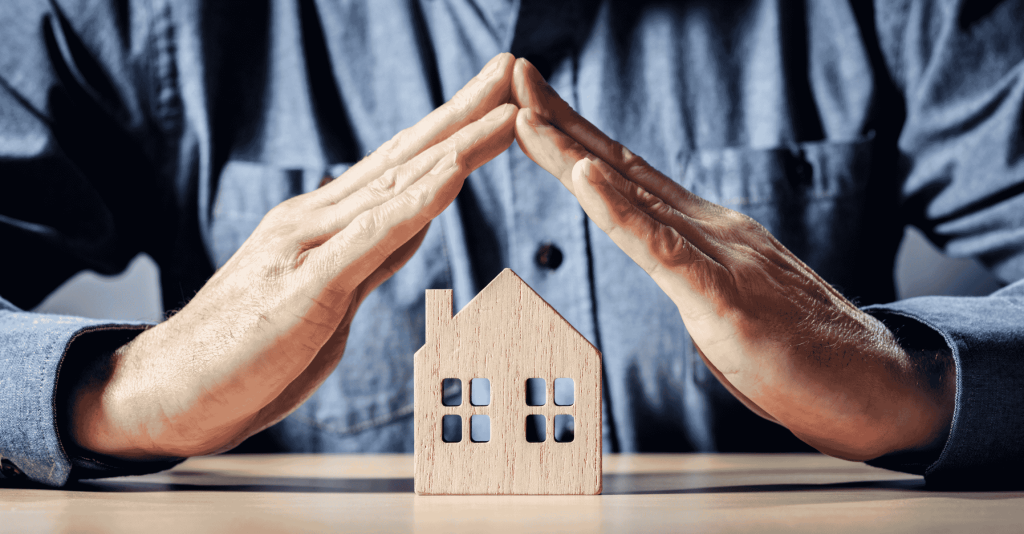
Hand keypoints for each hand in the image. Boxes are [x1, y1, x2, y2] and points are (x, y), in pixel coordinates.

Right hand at [68, 54, 517, 459]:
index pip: (400, 167)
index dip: (451, 130)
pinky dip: (416, 202)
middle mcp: (316, 221)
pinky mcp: (305, 290)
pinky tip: (453, 174)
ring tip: (506, 110)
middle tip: (511, 70)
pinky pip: (371, 238)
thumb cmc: (250, 351)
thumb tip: (419, 222)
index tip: (498, 98)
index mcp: (324, 224)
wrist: (170, 392)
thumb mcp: (331, 299)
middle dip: (463, 114)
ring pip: (396, 186)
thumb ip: (373, 257)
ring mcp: (308, 248)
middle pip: (404, 159)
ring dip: (457, 145)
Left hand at [511, 58, 953, 460]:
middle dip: (560, 124)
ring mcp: (720, 258)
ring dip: (573, 155)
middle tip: (513, 77)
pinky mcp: (727, 299)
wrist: (876, 385)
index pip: (629, 176)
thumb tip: (658, 261)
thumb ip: (689, 274)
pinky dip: (619, 213)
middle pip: (621, 169)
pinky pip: (663, 251)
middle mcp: (709, 229)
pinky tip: (586, 179)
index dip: (576, 138)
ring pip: (632, 199)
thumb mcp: (726, 303)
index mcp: (705, 232)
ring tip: (526, 117)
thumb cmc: (799, 351)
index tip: (531, 105)